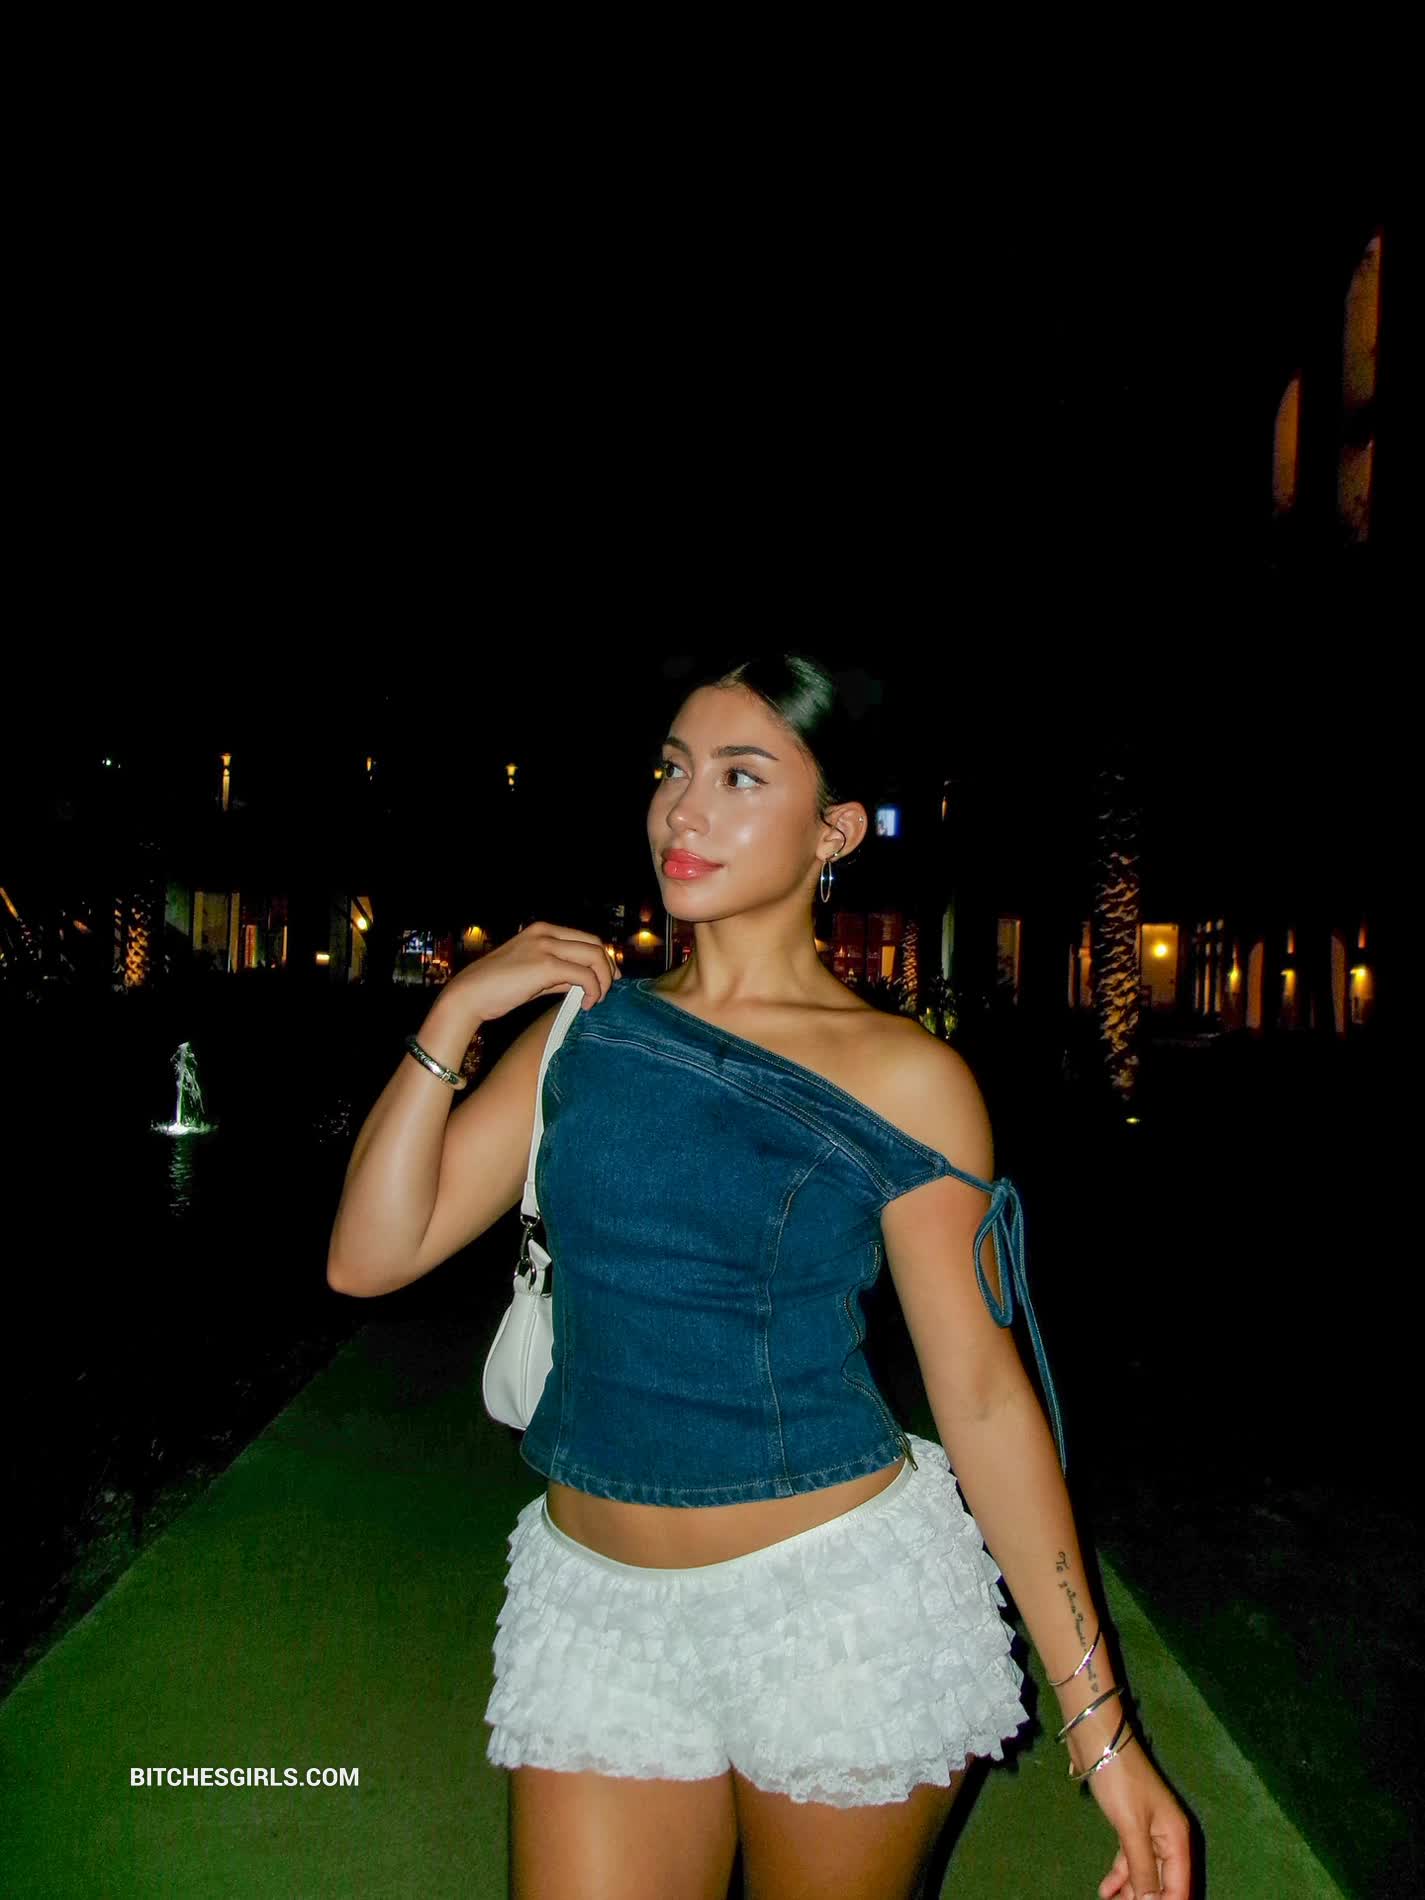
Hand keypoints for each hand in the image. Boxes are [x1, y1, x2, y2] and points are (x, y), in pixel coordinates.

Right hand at [440, 920, 619, 1023]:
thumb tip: (585, 984)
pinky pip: (584, 975)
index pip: (586, 938)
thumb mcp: (532, 975)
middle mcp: (546, 932)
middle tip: (607, 991)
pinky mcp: (545, 965)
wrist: (469, 995)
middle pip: (595, 944)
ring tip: (596, 1000)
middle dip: (608, 968)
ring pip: (595, 956)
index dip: (603, 959)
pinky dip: (593, 990)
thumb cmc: (497, 988)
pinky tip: (586, 1004)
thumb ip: (559, 975)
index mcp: (542, 930)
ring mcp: (545, 946)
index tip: (607, 979)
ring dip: (603, 981)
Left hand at [1086, 1740, 1190, 1899]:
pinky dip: (1120, 1876)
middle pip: (1164, 1883)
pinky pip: (1131, 1860)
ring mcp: (1149, 1832)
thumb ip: (1143, 1868)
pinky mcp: (1131, 1826)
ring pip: (1145, 1873)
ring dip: (1130, 1892)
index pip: (1180, 1886)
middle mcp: (1168, 1838)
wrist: (1098, 1740)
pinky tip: (1105, 1890)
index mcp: (1177, 1838)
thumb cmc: (1119, 1780)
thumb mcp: (1131, 1828)